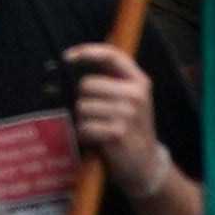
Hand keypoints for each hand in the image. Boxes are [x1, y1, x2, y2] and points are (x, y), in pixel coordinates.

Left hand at [64, 44, 165, 196]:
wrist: (147, 166)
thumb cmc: (132, 129)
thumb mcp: (132, 100)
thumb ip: (114, 78)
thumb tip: (89, 48)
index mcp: (140, 82)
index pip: (111, 56)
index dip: (87, 51)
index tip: (67, 56)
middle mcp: (136, 95)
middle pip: (86, 85)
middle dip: (84, 101)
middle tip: (98, 116)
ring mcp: (127, 114)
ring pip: (82, 107)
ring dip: (84, 121)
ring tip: (100, 130)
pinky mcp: (117, 132)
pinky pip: (84, 127)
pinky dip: (85, 136)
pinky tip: (99, 141)